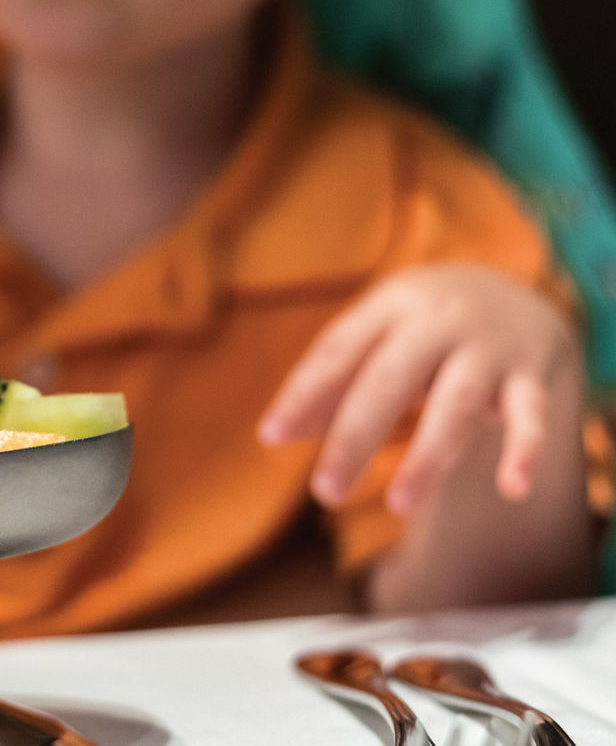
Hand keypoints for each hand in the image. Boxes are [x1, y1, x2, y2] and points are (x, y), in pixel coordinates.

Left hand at [258, 264, 581, 514]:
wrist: (512, 294)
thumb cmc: (416, 330)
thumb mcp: (375, 339)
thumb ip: (331, 383)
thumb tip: (276, 434)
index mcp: (388, 308)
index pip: (338, 352)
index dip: (303, 394)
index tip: (271, 437)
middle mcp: (437, 322)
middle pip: (390, 380)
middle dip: (355, 436)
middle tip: (325, 491)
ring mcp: (486, 348)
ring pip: (456, 403)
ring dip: (428, 456)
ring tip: (398, 505)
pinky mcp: (529, 376)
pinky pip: (530, 413)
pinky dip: (525, 450)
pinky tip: (513, 488)